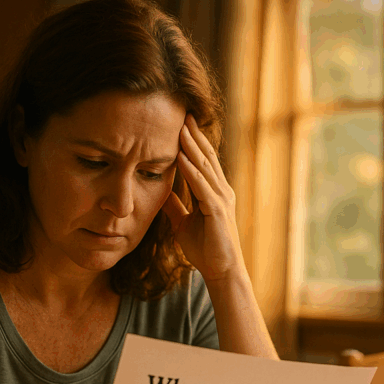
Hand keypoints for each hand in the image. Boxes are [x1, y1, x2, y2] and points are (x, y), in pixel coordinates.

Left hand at [163, 115, 244, 282]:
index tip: (180, 122)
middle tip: (182, 112)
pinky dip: (191, 170)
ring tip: (180, 127)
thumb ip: (175, 205)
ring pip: (205, 166)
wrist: (221, 271)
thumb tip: (161, 191)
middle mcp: (221, 191)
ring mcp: (221, 199)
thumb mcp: (183, 223)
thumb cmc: (205, 249)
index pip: (202, 160)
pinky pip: (202, 186)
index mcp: (214, 192)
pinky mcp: (217, 210)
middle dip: (194, 134)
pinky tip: (181, 157)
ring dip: (192, 146)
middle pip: (206, 156)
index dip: (192, 141)